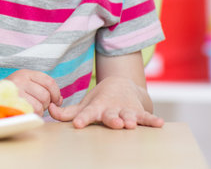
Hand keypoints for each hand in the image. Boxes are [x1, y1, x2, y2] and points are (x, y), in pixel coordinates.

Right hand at [5, 69, 61, 113]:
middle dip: (46, 104)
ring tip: (31, 108)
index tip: (56, 101)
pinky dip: (34, 114)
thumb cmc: (11, 93)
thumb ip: (43, 88)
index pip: (49, 81)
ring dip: (40, 110)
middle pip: (46, 95)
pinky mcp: (14, 102)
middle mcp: (20, 79)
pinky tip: (27, 112)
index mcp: (25, 73)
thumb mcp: (26, 84)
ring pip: (41, 104)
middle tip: (38, 105)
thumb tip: (59, 100)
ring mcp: (16, 91)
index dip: (56, 93)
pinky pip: (33, 111)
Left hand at [48, 76, 163, 128]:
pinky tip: (160, 123)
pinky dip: (153, 120)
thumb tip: (50, 110)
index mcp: (96, 107)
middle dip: (112, 119)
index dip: (82, 118)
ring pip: (128, 116)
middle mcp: (111, 109)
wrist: (121, 85)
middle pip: (111, 115)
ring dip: (130, 119)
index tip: (77, 124)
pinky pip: (147, 117)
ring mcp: (126, 110)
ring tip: (131, 123)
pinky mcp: (139, 112)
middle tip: (114, 123)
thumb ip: (67, 112)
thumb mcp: (84, 105)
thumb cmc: (99, 101)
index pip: (87, 113)